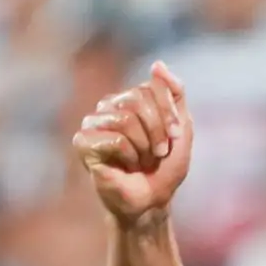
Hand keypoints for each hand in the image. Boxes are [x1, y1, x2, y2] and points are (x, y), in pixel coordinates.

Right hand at [73, 62, 193, 222]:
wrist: (152, 200)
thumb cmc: (165, 168)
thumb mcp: (182, 129)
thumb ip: (175, 94)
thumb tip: (158, 64)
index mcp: (131, 99)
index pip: (151, 86)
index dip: (169, 113)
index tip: (176, 137)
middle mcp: (109, 106)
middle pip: (137, 100)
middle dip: (158, 130)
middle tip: (158, 153)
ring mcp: (93, 123)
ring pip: (126, 119)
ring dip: (144, 146)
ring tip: (141, 160)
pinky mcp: (83, 142)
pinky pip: (115, 139)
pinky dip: (129, 156)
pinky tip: (125, 166)